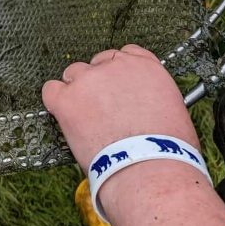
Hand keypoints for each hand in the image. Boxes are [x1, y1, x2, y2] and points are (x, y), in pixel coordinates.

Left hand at [41, 45, 198, 174]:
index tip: (118, 89)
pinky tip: (66, 118)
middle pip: (98, 65)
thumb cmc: (168, 153)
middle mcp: (116, 66)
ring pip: (74, 75)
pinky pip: (51, 91)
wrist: (150, 171)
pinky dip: (56, 103)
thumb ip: (152, 98)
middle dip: (99, 85)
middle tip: (104, 111)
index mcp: (146, 67)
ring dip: (78, 94)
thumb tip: (143, 108)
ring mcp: (89, 80)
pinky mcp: (67, 99)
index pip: (126, 54)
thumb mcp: (173, 112)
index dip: (119, 73)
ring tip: (87, 121)